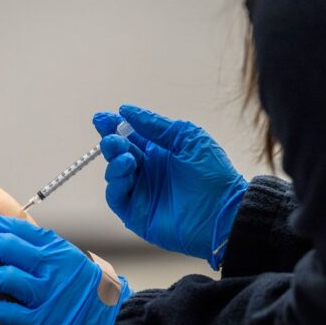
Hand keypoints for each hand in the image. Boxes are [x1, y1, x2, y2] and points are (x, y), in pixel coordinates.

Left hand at [0, 212, 131, 324]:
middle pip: (7, 248)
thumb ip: (44, 250)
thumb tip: (9, 238)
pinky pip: (12, 313)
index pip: (18, 228)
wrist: (114, 324)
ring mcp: (49, 295)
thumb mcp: (71, 261)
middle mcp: (53, 268)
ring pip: (6, 278)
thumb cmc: (90, 293)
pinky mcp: (45, 322)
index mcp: (58, 249)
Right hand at [93, 104, 247, 268]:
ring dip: (114, 161)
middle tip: (112, 138)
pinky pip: (116, 196)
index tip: (101, 118)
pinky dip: (116, 183)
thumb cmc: (213, 173)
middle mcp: (148, 171)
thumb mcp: (186, 137)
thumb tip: (126, 111)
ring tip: (127, 156)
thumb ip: (155, 125)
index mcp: (160, 152)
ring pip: (114, 174)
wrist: (224, 211)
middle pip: (118, 153)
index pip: (130, 136)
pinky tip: (126, 171)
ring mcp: (142, 193)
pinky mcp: (137, 214)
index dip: (114, 126)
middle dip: (111, 142)